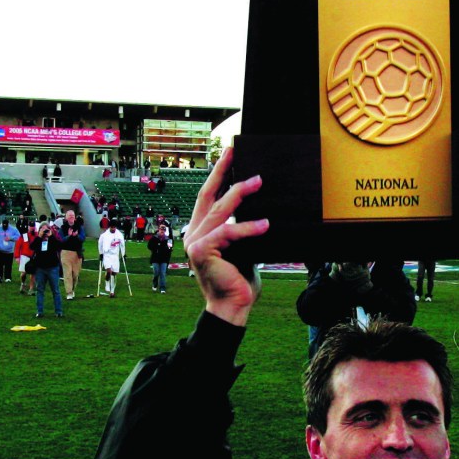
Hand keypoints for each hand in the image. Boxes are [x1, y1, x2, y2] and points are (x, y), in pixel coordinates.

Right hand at [183, 146, 268, 326]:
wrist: (232, 306)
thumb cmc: (239, 279)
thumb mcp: (242, 248)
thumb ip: (242, 230)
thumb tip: (260, 209)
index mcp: (200, 230)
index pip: (208, 196)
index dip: (217, 174)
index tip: (229, 154)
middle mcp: (193, 233)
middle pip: (208, 195)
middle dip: (222, 171)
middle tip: (235, 152)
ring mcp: (194, 241)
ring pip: (220, 210)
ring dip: (240, 193)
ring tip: (259, 181)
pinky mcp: (201, 251)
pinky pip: (228, 232)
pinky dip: (247, 228)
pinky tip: (265, 225)